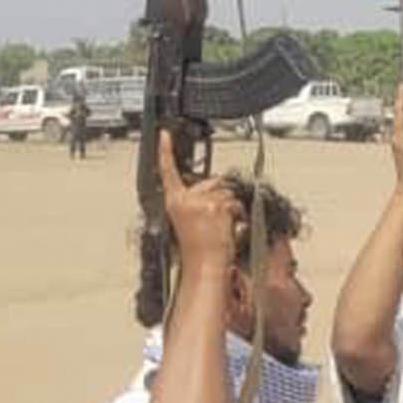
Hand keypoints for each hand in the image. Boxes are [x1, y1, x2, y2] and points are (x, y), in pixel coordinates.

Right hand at [158, 129, 241, 269]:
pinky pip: (235, 203)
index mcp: (174, 202)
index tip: (164, 134)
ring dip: (231, 209)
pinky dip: (238, 214)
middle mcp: (185, 199)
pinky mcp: (216, 207)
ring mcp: (201, 202)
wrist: (204, 268)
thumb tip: (216, 189)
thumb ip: (197, 203)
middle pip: (213, 181)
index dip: (165, 151)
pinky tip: (228, 229)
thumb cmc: (198, 251)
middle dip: (221, 196)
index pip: (168, 172)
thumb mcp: (189, 222)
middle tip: (216, 222)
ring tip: (222, 229)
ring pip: (228, 192)